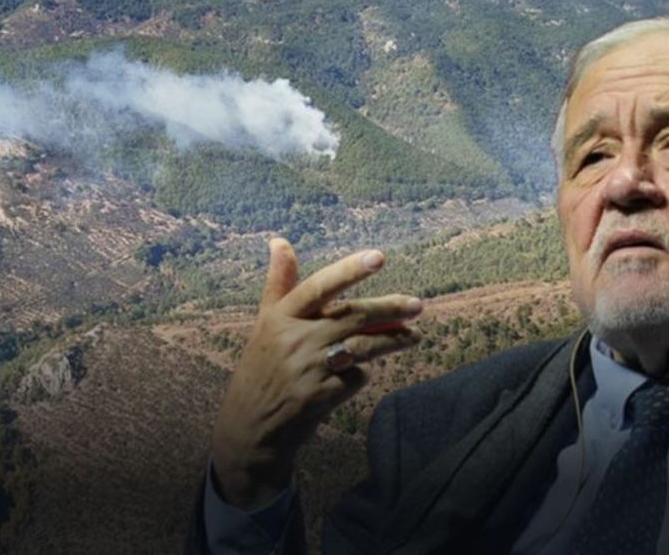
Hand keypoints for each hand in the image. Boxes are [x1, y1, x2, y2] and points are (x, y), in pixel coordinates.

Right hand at [209, 238, 423, 508]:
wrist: (250, 427)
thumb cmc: (261, 368)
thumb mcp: (264, 324)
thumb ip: (278, 283)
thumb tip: (279, 241)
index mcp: (280, 317)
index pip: (319, 286)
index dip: (349, 271)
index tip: (379, 257)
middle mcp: (294, 339)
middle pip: (352, 317)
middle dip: (389, 309)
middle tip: (417, 305)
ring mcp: (308, 369)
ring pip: (362, 346)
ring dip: (392, 340)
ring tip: (414, 336)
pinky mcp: (320, 397)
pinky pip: (356, 377)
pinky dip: (362, 374)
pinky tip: (362, 372)